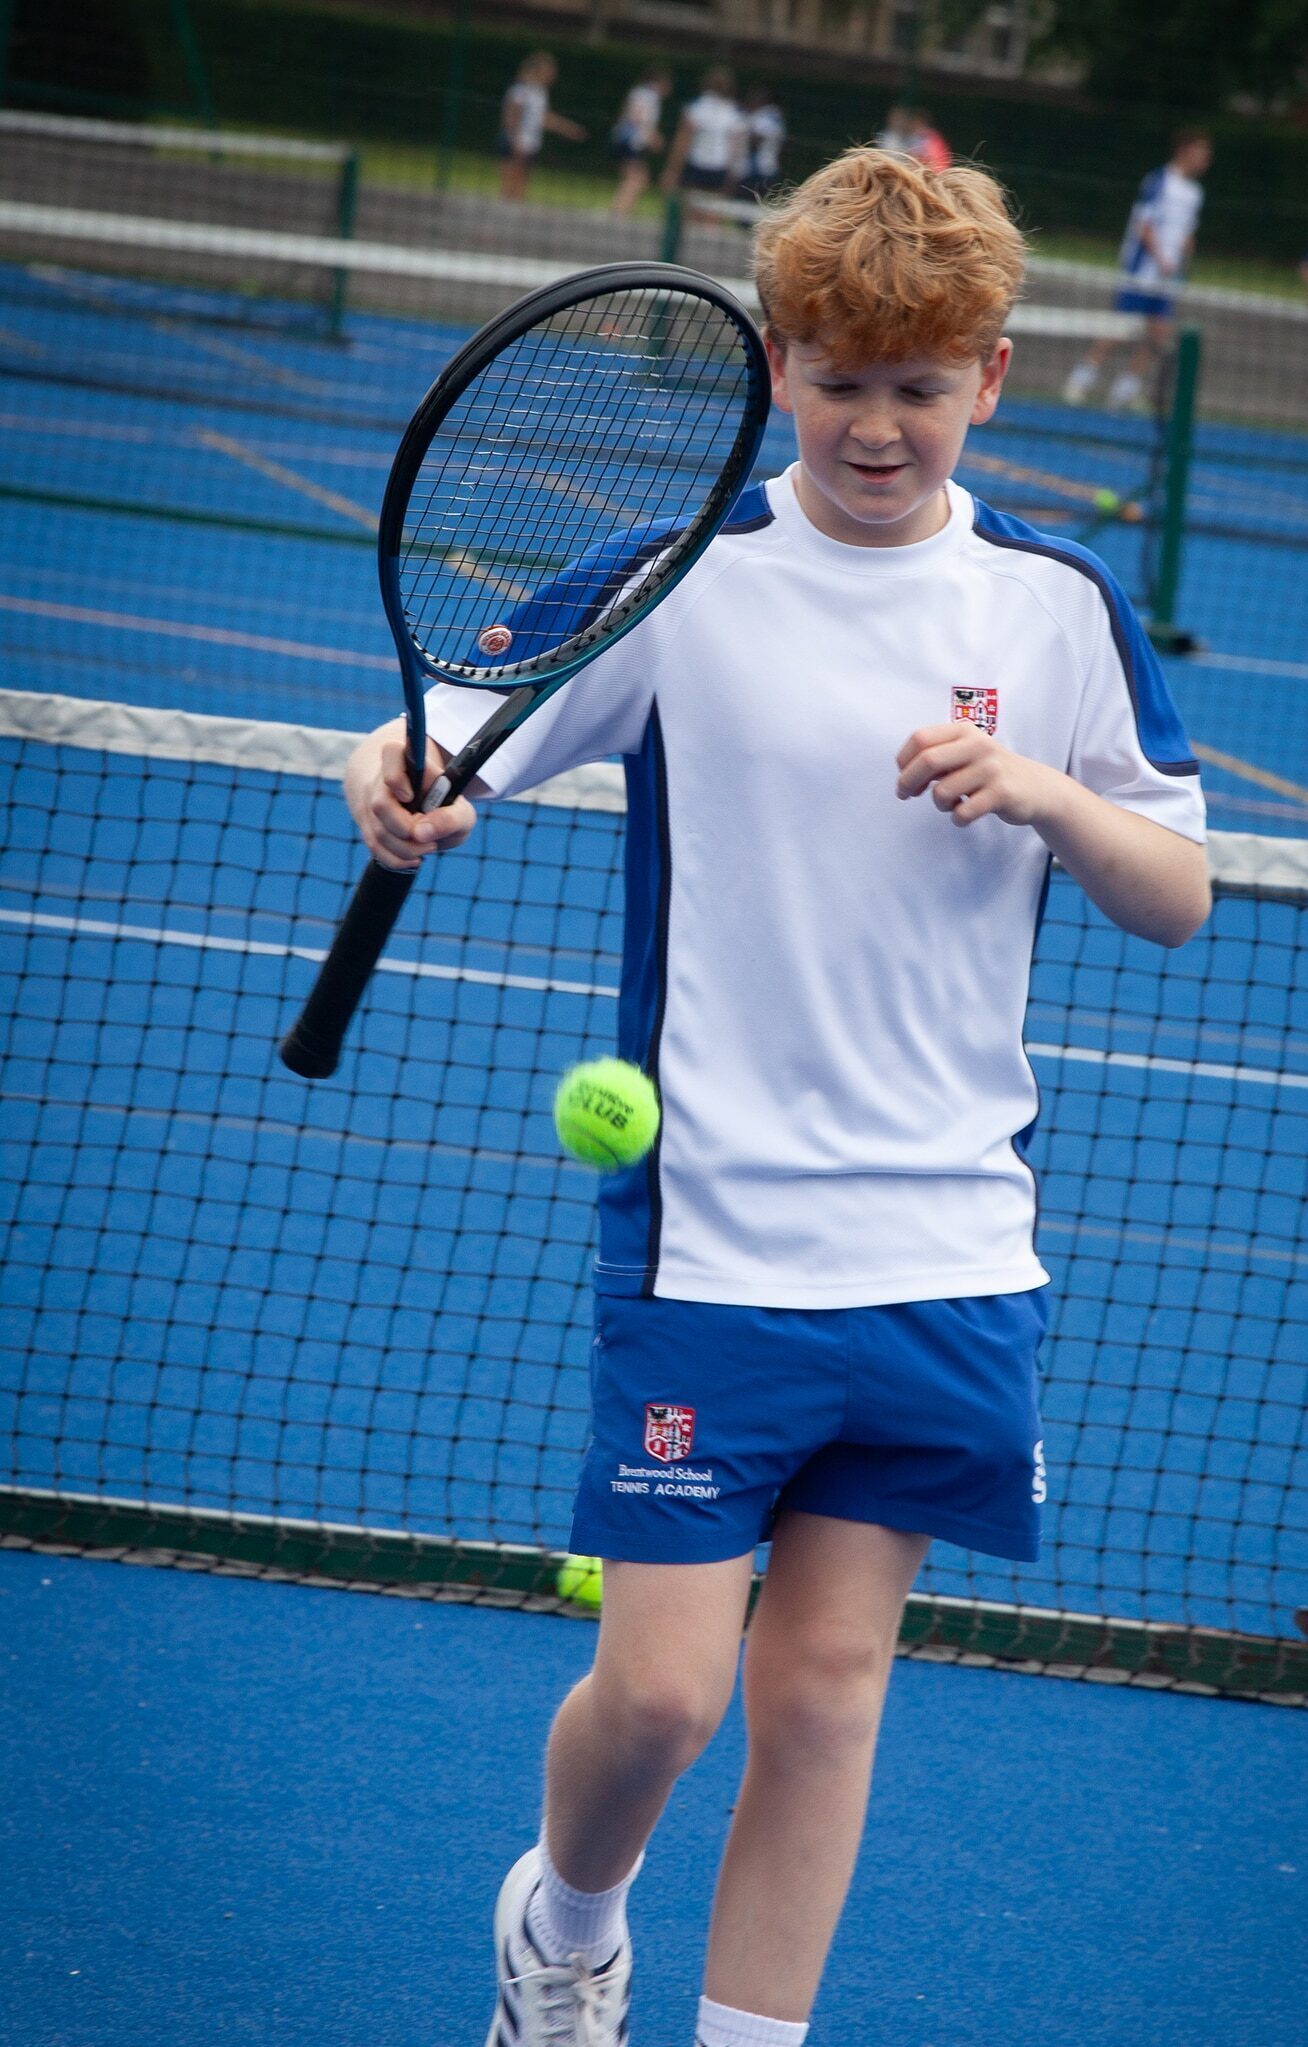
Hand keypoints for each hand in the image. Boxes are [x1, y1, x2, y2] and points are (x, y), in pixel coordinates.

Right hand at [346, 734, 476, 870]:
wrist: (425, 810)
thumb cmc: (445, 806)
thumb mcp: (461, 810)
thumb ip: (451, 818)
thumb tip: (421, 834)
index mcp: (407, 762)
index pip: (390, 752)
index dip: (397, 777)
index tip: (411, 796)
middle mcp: (382, 779)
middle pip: (381, 804)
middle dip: (408, 829)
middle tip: (428, 836)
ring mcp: (371, 803)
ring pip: (378, 830)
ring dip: (406, 848)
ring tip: (428, 847)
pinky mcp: (367, 826)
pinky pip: (374, 847)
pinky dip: (396, 859)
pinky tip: (414, 858)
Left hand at [895, 723, 1059, 827]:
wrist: (1035, 787)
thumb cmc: (988, 772)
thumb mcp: (964, 753)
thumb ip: (936, 758)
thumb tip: (904, 775)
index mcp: (964, 731)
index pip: (920, 738)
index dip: (904, 761)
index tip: (903, 776)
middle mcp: (978, 745)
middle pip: (927, 760)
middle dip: (908, 782)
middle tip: (906, 795)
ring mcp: (991, 769)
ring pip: (942, 791)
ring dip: (939, 804)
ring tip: (951, 803)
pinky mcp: (1001, 793)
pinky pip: (962, 813)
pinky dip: (957, 818)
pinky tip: (965, 813)